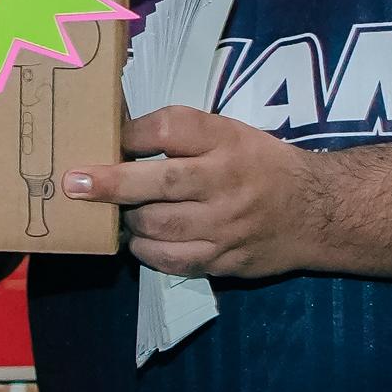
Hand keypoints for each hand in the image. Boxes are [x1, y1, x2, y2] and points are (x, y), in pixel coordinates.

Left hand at [61, 105, 312, 278]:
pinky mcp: (225, 260)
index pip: (168, 130)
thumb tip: (120, 136)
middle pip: (158, 184)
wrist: (318, 212)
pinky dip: (148, 252)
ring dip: (129, 221)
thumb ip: (183, 133)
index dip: (131, 134)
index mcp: (226, 141)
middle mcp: (224, 182)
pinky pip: (174, 261)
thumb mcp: (231, 131)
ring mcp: (225, 226)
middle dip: (110, 184)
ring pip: (160, 227)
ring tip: (116, 215)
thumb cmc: (263, 164)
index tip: (110, 139)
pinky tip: (139, 242)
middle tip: (74, 183)